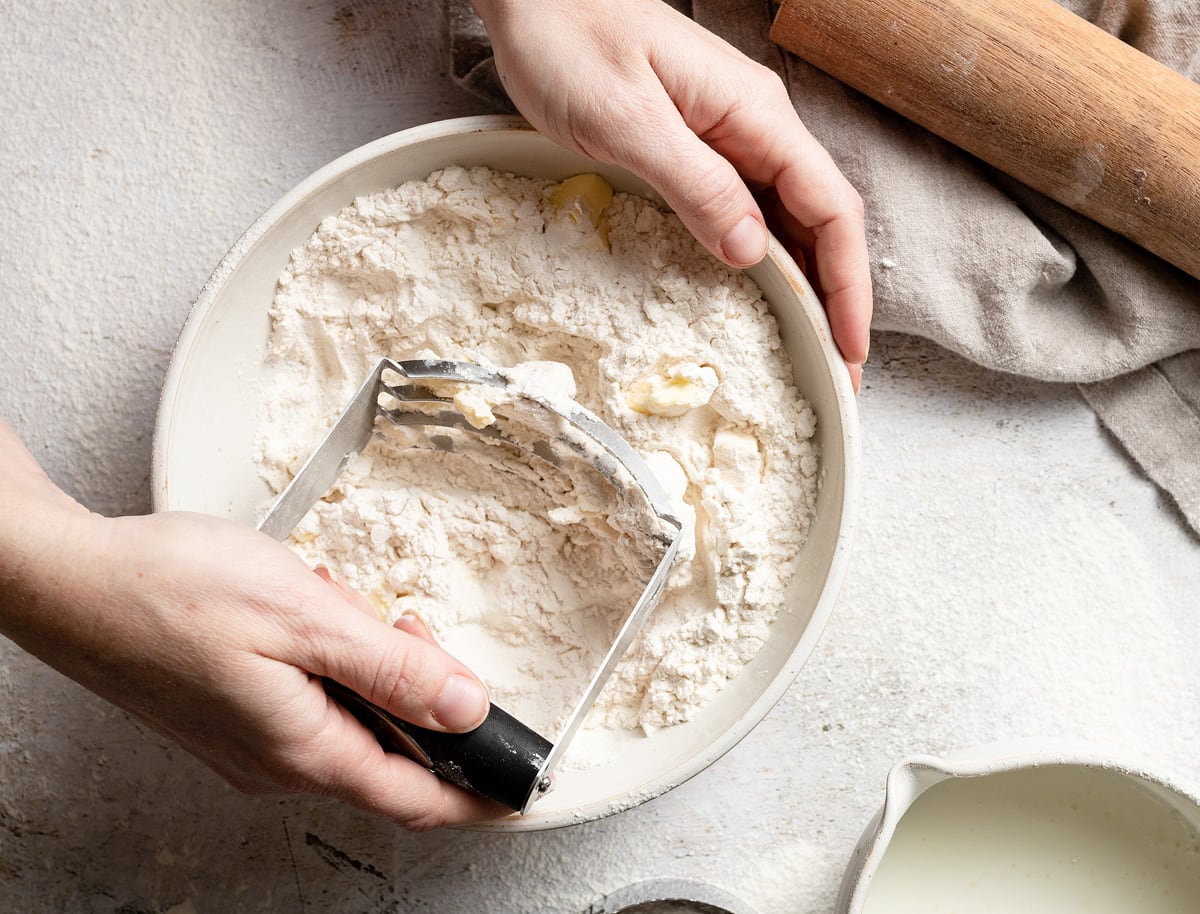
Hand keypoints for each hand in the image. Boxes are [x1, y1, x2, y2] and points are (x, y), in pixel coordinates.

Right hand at [0, 423, 504, 829]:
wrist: (70, 579)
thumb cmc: (168, 590)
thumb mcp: (305, 618)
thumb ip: (393, 669)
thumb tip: (464, 706)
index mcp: (303, 749)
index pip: (417, 796)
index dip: (477, 792)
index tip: (518, 785)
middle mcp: (276, 761)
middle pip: (387, 750)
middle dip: (415, 692)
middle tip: (405, 630)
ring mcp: (249, 741)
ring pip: (348, 716)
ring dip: (364, 662)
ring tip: (335, 607)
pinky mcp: (230, 714)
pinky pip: (309, 698)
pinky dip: (326, 656)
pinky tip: (299, 612)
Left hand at [472, 0, 871, 389]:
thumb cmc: (569, 40)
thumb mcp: (627, 120)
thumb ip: (695, 183)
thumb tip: (750, 252)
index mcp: (752, 113)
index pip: (830, 207)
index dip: (847, 283)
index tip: (851, 346)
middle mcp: (752, 124)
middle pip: (818, 219)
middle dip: (835, 297)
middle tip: (837, 370)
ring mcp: (726, 133)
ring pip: (785, 217)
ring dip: (803, 283)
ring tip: (809, 347)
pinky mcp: (695, 144)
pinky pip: (744, 207)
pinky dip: (761, 257)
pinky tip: (757, 293)